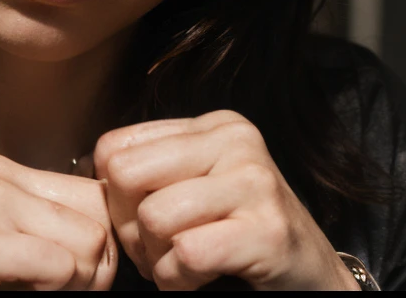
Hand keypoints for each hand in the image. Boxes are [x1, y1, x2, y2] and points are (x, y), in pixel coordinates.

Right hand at [0, 153, 117, 290]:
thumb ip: (44, 233)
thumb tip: (114, 248)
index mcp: (5, 173)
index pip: (97, 196)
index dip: (103, 247)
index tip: (78, 281)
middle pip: (101, 218)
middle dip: (96, 269)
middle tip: (59, 294)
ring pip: (90, 243)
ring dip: (77, 285)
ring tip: (34, 295)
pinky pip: (60, 265)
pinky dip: (55, 291)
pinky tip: (12, 295)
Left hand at [93, 110, 359, 290]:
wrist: (313, 278)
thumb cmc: (242, 235)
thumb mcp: (199, 185)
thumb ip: (153, 168)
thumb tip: (92, 168)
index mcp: (214, 124)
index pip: (115, 147)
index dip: (115, 197)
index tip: (143, 222)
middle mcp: (237, 141)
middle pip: (126, 177)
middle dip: (129, 228)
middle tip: (158, 250)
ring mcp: (256, 183)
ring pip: (153, 217)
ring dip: (156, 260)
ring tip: (181, 266)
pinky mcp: (268, 231)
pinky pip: (186, 255)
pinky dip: (178, 281)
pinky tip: (199, 280)